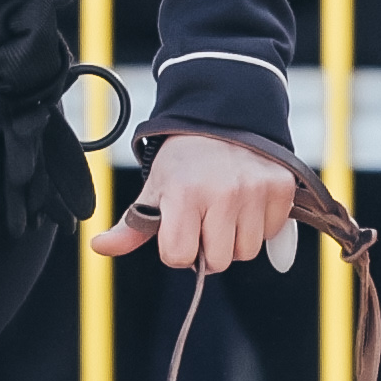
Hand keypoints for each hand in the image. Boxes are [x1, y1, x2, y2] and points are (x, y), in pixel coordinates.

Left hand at [95, 127, 305, 274]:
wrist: (223, 118)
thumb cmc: (184, 160)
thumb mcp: (154, 188)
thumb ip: (131, 225)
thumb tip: (100, 247)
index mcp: (185, 194)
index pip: (179, 257)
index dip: (176, 248)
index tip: (178, 228)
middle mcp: (223, 193)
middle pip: (217, 261)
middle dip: (208, 247)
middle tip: (204, 218)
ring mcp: (255, 190)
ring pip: (247, 251)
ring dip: (235, 238)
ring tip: (226, 209)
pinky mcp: (280, 187)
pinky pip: (271, 233)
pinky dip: (260, 224)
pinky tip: (247, 202)